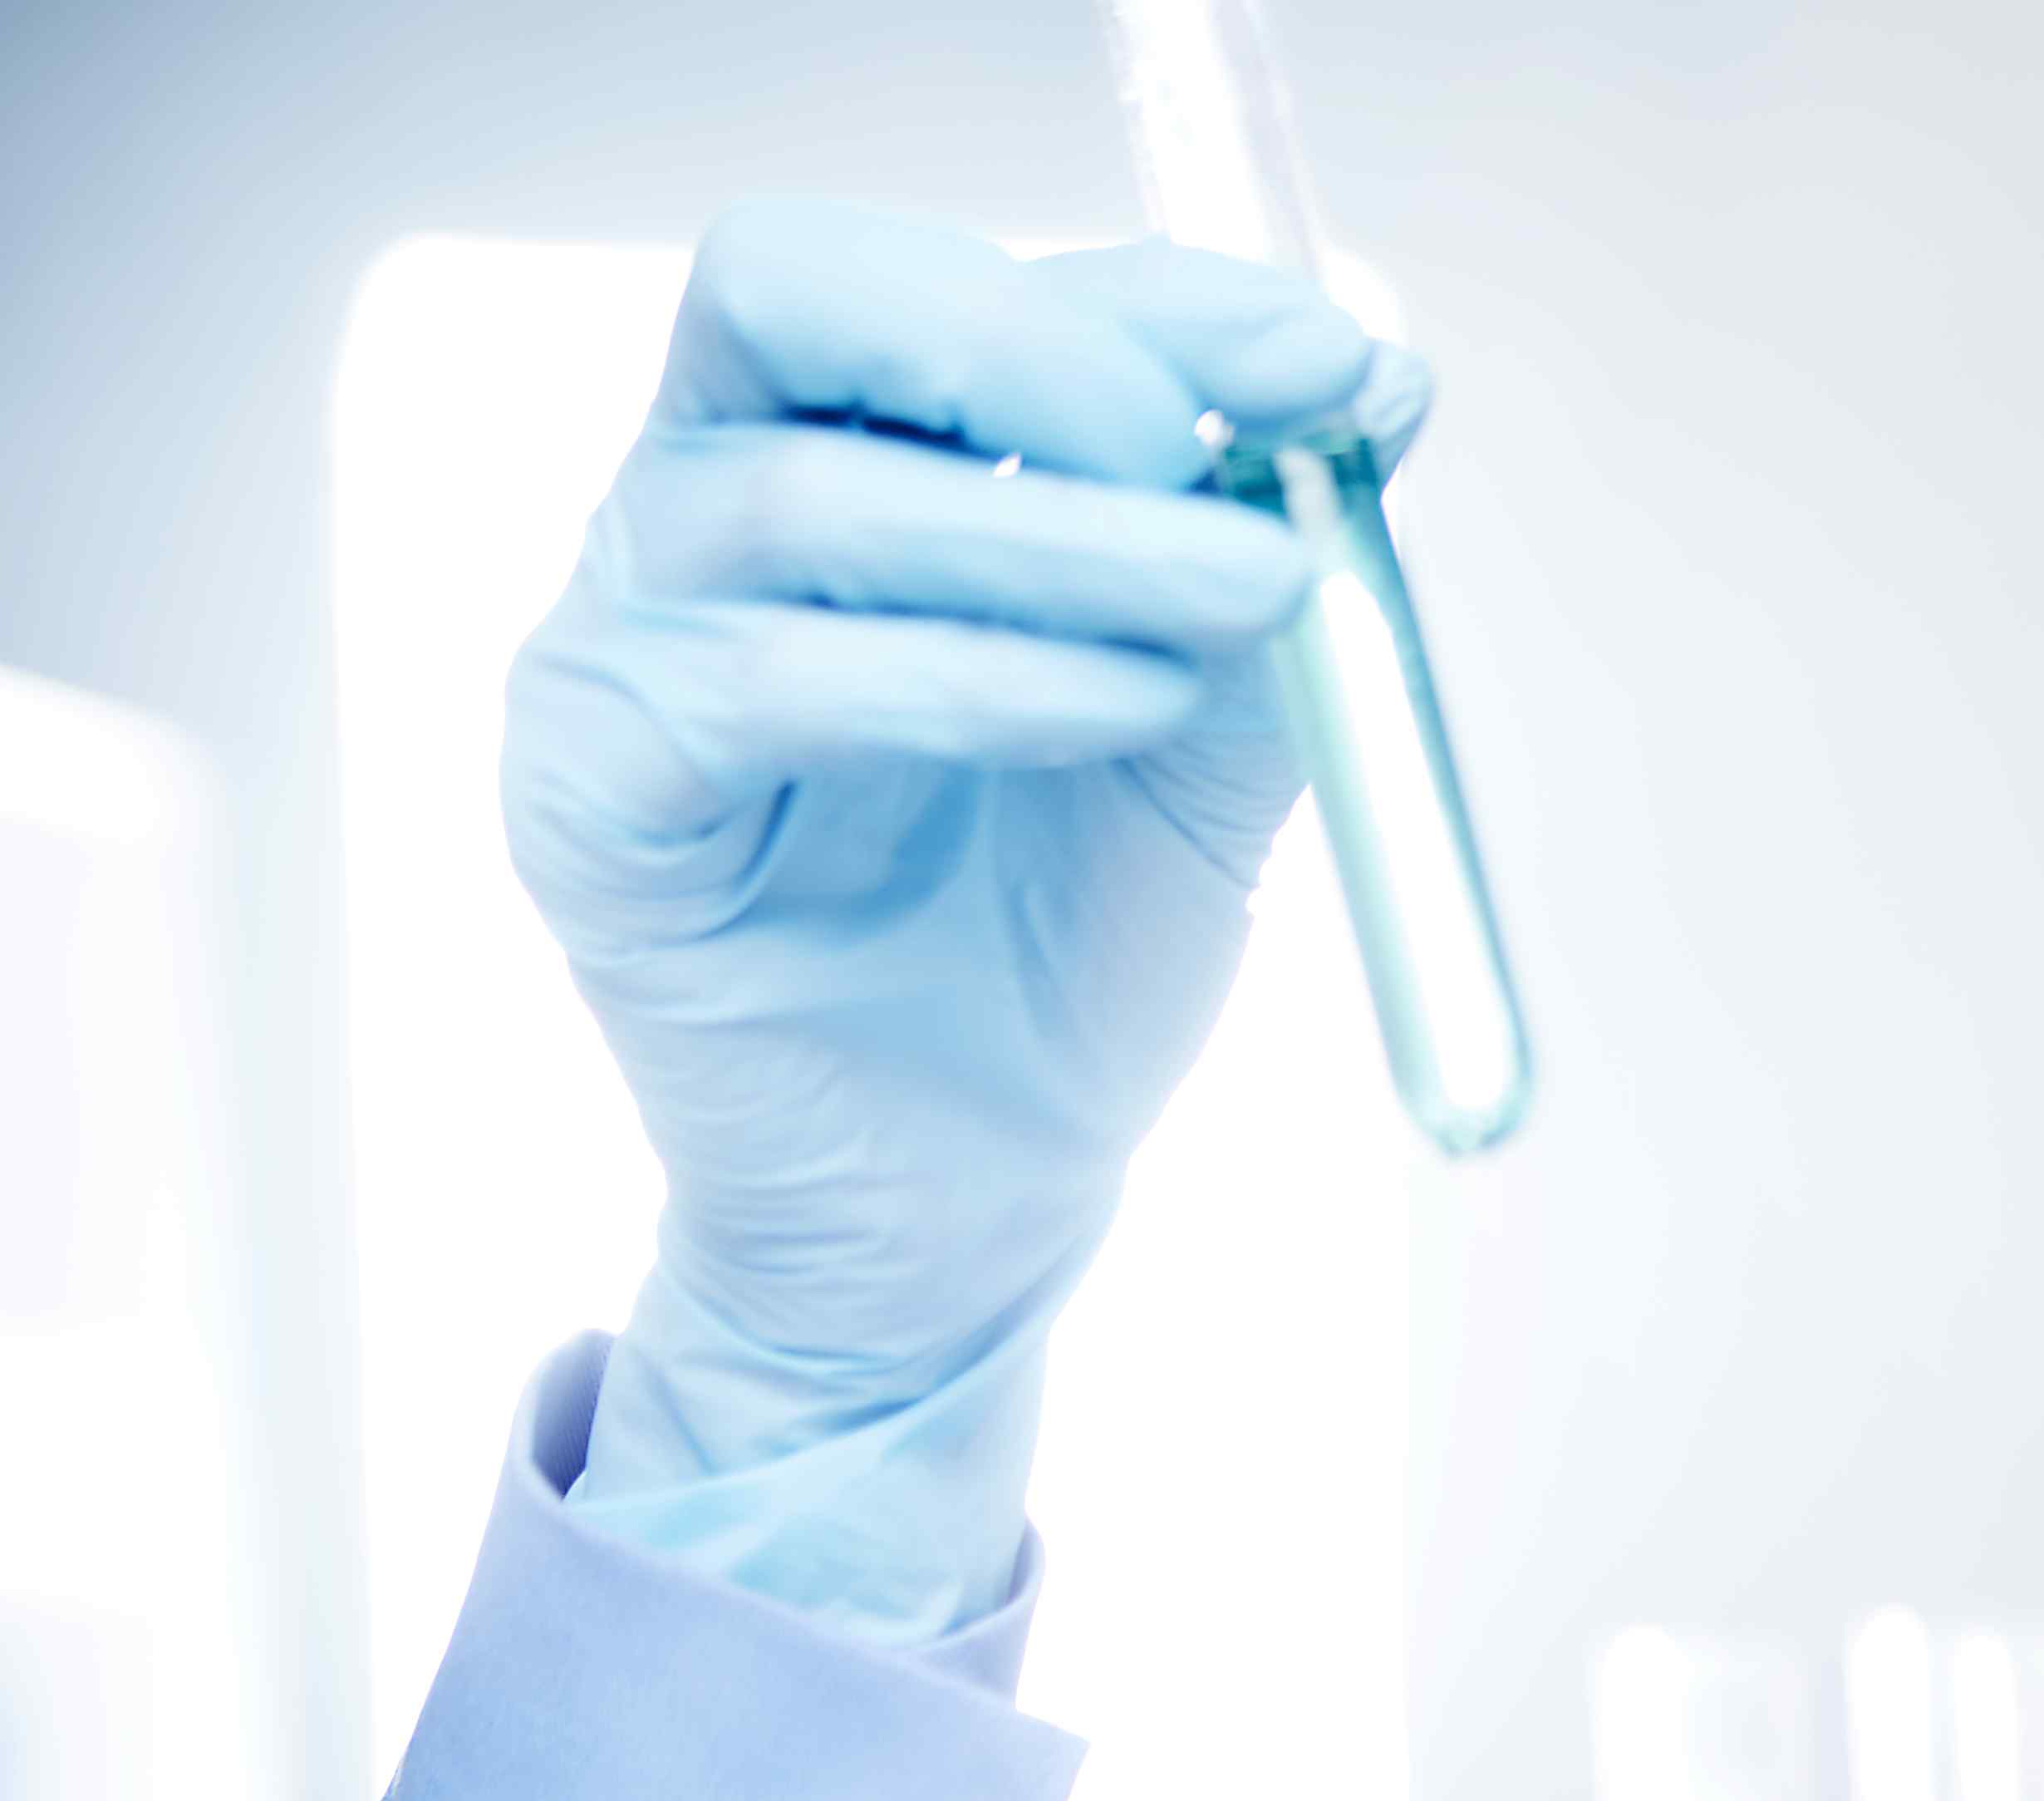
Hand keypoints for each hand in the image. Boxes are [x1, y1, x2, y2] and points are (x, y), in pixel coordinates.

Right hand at [503, 196, 1421, 1638]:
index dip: (1159, 300)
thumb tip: (1379, 380)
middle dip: (1041, 350)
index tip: (1345, 371)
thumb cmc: (1072, 950)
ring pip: (801, 499)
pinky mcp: (589, 794)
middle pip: (792, 287)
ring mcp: (618, 642)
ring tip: (1251, 603)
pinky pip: (755, 684)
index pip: (960, 284)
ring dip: (1061, 539)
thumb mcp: (1211, 734)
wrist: (987, 1198)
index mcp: (842, 454)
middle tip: (1229, 471)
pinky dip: (967, 679)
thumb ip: (1267, 565)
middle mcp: (698, 507)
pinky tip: (1119, 711)